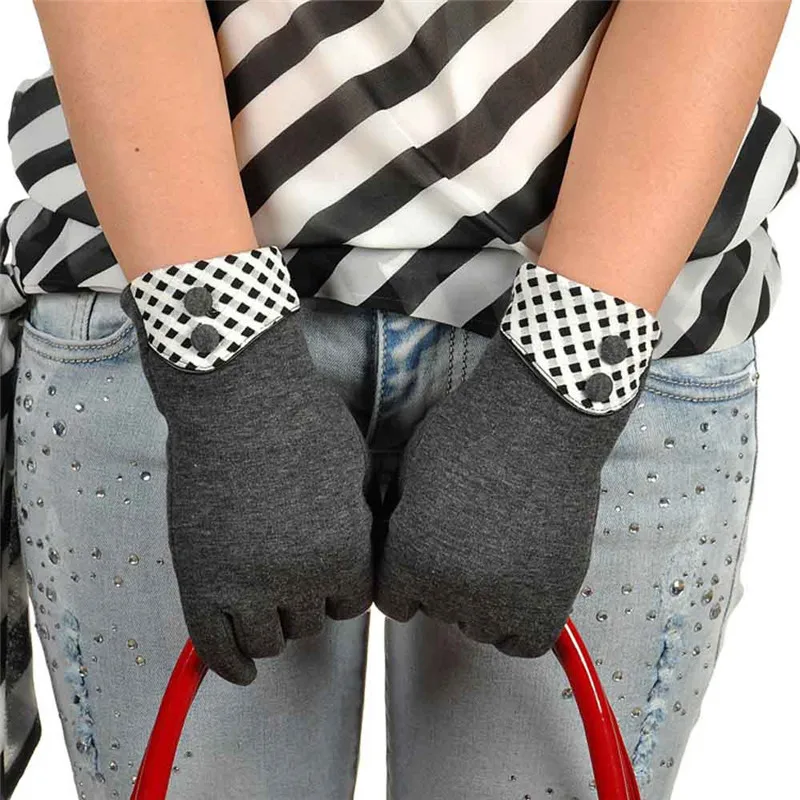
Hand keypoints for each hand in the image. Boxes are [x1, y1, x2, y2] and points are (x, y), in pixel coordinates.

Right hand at [121, 247, 372, 684]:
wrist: (235, 396)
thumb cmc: (302, 421)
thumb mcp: (355, 472)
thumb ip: (357, 526)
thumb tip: (356, 558)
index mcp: (345, 553)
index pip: (352, 604)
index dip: (339, 587)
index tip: (325, 572)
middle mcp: (299, 579)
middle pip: (309, 623)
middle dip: (305, 601)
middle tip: (290, 574)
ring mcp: (244, 583)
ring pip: (267, 642)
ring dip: (270, 628)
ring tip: (266, 608)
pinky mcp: (198, 579)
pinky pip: (213, 646)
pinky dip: (226, 665)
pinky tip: (238, 672)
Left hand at [376, 261, 659, 657]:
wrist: (542, 416)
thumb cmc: (471, 432)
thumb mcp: (411, 474)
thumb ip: (403, 526)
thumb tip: (401, 552)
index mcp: (411, 557)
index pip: (394, 600)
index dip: (407, 572)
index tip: (427, 547)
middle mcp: (453, 589)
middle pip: (438, 609)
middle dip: (446, 579)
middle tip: (472, 536)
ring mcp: (506, 597)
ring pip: (480, 627)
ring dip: (485, 600)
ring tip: (501, 549)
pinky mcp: (554, 596)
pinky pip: (525, 641)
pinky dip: (520, 623)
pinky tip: (521, 585)